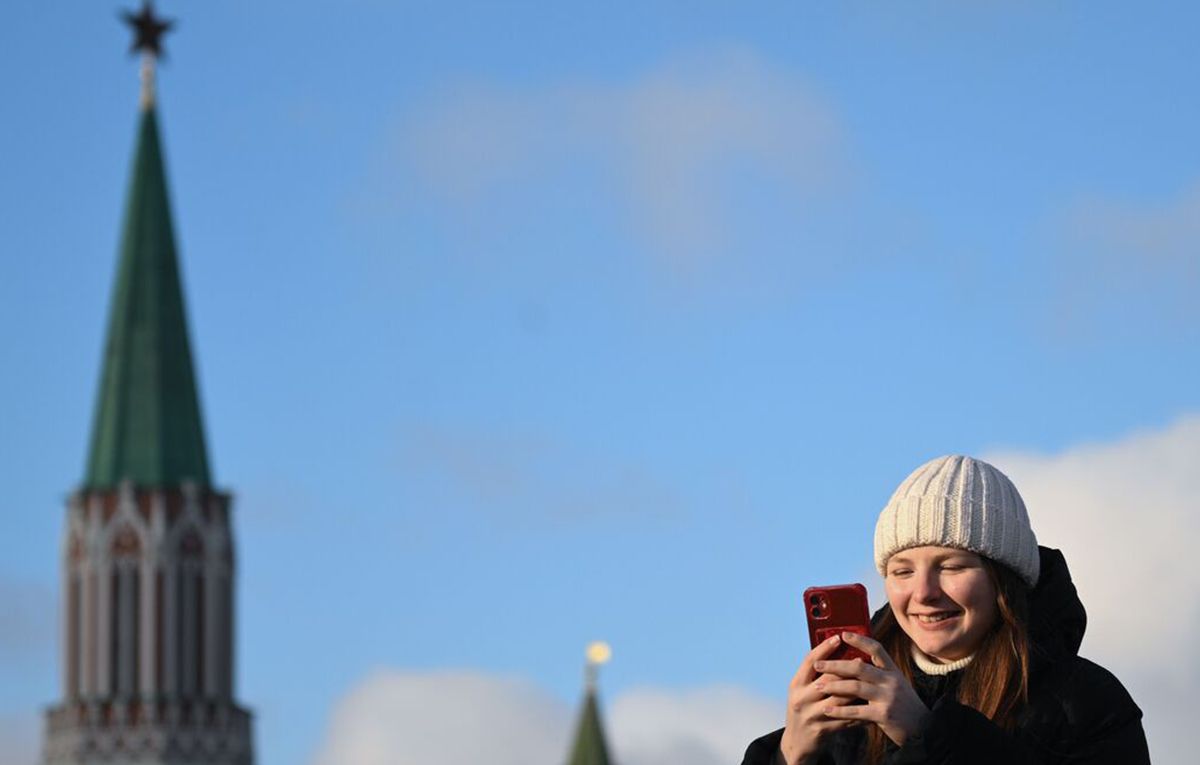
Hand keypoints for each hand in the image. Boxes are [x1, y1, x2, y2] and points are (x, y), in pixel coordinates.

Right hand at [778, 635, 862, 764]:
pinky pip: (845, 719)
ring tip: (870, 680)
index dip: (824, 648)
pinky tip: (870, 706)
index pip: (810, 661)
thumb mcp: (802, 690)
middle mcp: (801, 698)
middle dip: (846, 668)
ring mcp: (811, 715)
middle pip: (827, 679)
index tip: (838, 637)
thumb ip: (815, 674)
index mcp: (796, 684)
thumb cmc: (805, 708)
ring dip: (856, 689)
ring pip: (839, 699)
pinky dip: (859, 712)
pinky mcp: (822, 730)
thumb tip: (837, 652)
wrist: (797, 741)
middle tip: (862, 657)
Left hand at [812, 631, 929, 746]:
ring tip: (817, 687)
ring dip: (833, 686)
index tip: (842, 634)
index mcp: (892, 670)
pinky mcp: (884, 715)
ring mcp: (887, 697)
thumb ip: (878, 674)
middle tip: (817, 664)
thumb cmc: (904, 704)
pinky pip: (857, 711)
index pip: (876, 649)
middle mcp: (890, 681)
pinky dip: (840, 710)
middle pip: (859, 667)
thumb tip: (852, 662)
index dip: (859, 640)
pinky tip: (827, 710)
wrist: (924, 729)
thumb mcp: (896, 684)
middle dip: (835, 665)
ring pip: (855, 687)